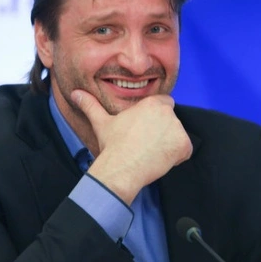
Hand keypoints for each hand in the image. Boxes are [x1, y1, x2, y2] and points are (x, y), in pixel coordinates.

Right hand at [72, 89, 192, 204]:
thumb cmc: (112, 145)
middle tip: (145, 144)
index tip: (144, 131)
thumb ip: (91, 105)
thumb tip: (75, 93)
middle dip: (162, 132)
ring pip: (177, 136)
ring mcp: (177, 129)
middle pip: (172, 121)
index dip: (155, 119)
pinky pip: (185, 151)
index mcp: (152, 103)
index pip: (164, 105)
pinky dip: (176, 157)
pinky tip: (159, 160)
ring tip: (150, 152)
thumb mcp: (101, 122)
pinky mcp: (184, 145)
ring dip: (169, 145)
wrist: (120, 168)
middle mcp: (168, 113)